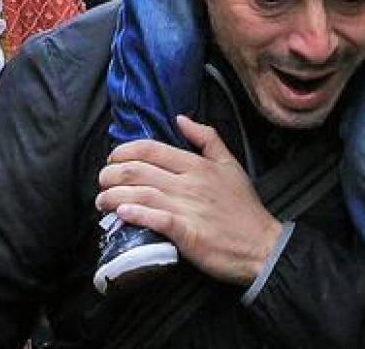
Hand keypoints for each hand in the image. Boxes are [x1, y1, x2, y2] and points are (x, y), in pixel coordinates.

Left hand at [96, 115, 282, 285]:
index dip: (124, 151)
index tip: (112, 159)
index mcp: (197, 165)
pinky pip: (157, 219)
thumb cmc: (244, 208)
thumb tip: (181, 118)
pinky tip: (122, 212)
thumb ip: (206, 138)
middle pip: (138, 170)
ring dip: (113, 195)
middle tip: (102, 181)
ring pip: (141, 193)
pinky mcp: (188, 234)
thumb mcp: (230, 164)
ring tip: (101, 201)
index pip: (151, 149)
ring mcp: (189, 208)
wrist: (262, 246)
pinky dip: (137, 214)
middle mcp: (189, 183)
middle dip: (110, 174)